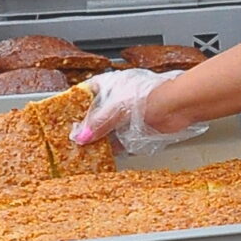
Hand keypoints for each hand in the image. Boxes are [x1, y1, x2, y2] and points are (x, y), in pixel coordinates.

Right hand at [71, 68, 204, 153]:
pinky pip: (119, 141)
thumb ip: (98, 123)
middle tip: (70, 138)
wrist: (178, 107)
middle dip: (84, 127)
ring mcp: (128, 115)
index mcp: (110, 84)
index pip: (86, 92)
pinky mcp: (137, 130)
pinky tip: (101, 155)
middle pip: (95, 114)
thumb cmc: (150, 96)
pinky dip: (111, 148)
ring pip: (107, 129)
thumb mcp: (116, 108)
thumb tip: (81, 137)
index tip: (61, 114)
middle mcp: (117, 98)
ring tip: (81, 150)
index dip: (74, 103)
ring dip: (97, 140)